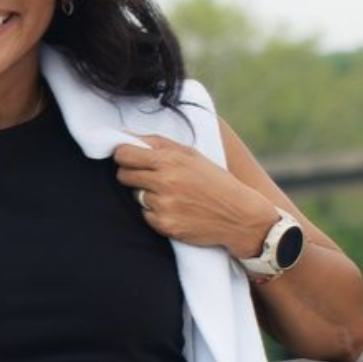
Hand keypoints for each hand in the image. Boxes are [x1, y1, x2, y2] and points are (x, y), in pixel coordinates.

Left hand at [112, 134, 275, 257]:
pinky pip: (145, 215)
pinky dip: (155, 213)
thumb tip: (124, 136)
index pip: (124, 154)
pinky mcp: (165, 225)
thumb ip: (157, 144)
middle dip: (131, 174)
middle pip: (123, 175)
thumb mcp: (191, 155)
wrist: (239, 216)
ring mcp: (164, 206)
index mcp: (170, 161)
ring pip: (135, 196)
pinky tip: (176, 210)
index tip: (128, 158)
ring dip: (146, 195)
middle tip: (149, 177)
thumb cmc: (214, 181)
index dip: (123, 155)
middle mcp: (164, 183)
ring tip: (171, 195)